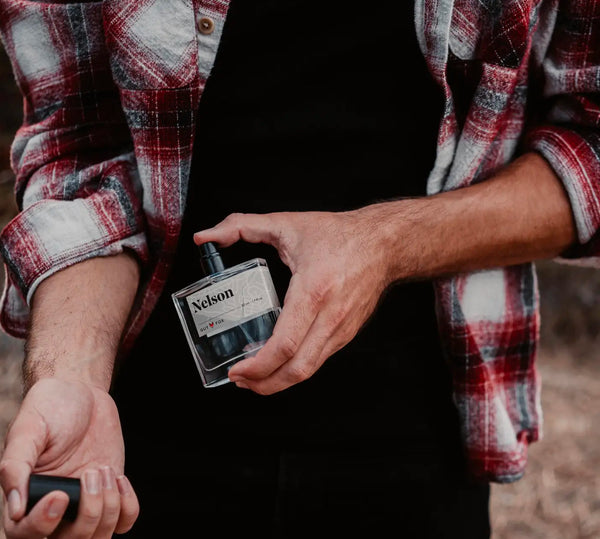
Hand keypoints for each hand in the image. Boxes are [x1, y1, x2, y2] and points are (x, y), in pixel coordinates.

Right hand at [0, 378, 138, 537]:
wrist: (82, 392)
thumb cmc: (49, 407)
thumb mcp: (28, 429)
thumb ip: (16, 465)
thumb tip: (15, 508)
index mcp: (25, 497)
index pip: (24, 536)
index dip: (42, 525)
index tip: (61, 494)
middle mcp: (53, 507)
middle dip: (88, 514)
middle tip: (92, 472)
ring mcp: (84, 503)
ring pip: (97, 537)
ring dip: (108, 508)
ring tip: (103, 470)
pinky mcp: (109, 493)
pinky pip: (124, 522)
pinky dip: (127, 506)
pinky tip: (119, 478)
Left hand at [193, 207, 394, 394]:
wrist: (383, 244)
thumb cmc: (339, 235)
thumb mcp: (286, 224)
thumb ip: (240, 226)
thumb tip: (206, 236)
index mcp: (313, 290)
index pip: (284, 344)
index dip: (257, 365)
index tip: (237, 369)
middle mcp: (330, 316)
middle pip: (297, 369)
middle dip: (264, 384)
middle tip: (240, 381)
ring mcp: (341, 328)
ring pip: (309, 370)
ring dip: (279, 382)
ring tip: (255, 379)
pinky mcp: (347, 333)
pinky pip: (319, 360)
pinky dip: (296, 369)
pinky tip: (280, 363)